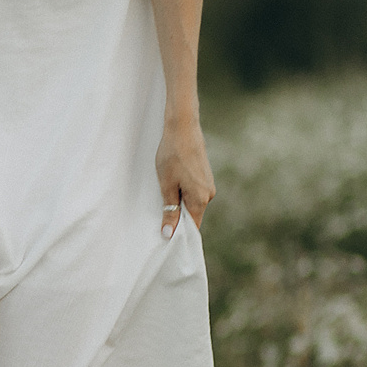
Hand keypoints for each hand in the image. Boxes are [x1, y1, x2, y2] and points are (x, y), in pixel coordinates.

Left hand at [156, 114, 215, 236]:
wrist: (183, 129)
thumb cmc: (172, 156)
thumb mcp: (167, 186)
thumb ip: (170, 210)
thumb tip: (169, 233)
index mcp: (200, 199)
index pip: (192, 227)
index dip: (180, 234)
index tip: (166, 238)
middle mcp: (209, 194)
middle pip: (192, 215)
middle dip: (177, 218)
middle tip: (158, 217)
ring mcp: (208, 185)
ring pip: (191, 203)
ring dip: (178, 203)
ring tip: (163, 195)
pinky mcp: (204, 177)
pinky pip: (193, 192)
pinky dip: (182, 193)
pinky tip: (171, 185)